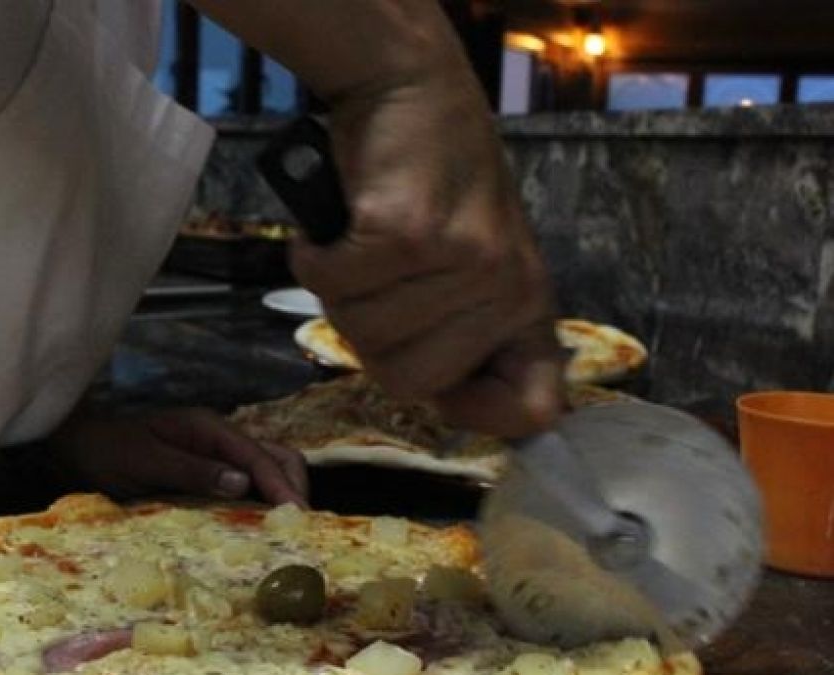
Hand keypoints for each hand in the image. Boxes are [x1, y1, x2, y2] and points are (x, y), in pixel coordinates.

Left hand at [45, 408, 307, 505]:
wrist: (78, 447)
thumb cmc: (107, 452)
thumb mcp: (146, 463)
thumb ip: (192, 471)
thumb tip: (242, 483)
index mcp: (208, 428)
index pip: (259, 456)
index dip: (282, 486)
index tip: (300, 517)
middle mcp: (219, 436)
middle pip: (276, 456)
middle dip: (294, 487)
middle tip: (302, 529)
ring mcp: (215, 452)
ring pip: (267, 467)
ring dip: (283, 493)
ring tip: (290, 531)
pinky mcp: (209, 469)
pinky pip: (248, 481)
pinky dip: (265, 499)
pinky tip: (264, 525)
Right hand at [183, 0, 564, 436]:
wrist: (413, 90)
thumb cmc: (435, 183)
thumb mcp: (474, 263)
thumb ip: (466, 334)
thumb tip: (456, 406)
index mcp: (528, 304)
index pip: (532, 408)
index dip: (478, 412)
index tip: (444, 388)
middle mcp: (507, 288)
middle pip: (408, 380)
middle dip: (371, 339)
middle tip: (375, 285)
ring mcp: (463, 262)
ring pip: (365, 335)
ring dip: (338, 294)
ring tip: (357, 246)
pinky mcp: (409, 233)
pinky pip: (335, 286)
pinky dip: (315, 260)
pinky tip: (332, 231)